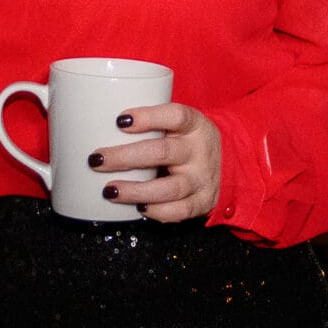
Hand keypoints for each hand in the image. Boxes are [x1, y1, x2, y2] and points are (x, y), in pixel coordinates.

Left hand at [87, 102, 220, 222]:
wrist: (231, 161)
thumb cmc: (188, 140)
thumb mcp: (179, 124)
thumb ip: (151, 125)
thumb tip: (96, 127)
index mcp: (194, 125)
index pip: (175, 115)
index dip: (148, 116)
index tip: (119, 120)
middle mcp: (199, 151)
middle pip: (162, 153)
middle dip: (125, 157)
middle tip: (97, 159)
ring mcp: (202, 178)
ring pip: (169, 188)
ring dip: (135, 191)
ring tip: (109, 191)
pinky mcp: (202, 201)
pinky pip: (179, 211)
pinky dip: (157, 212)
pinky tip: (139, 208)